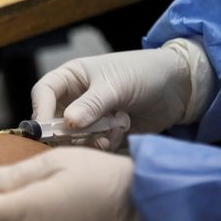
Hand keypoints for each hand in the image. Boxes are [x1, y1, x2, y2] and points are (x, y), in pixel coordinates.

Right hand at [31, 48, 192, 143]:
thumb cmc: (143, 74)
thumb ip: (91, 105)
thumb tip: (68, 123)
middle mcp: (75, 98)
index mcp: (71, 77)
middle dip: (67, 132)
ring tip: (109, 134)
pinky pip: (92, 146)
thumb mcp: (115, 86)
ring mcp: (90, 117)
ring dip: (89, 140)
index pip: (44, 92)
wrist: (179, 89)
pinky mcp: (104, 134)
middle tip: (82, 137)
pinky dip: (103, 144)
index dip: (41, 110)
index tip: (46, 130)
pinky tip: (120, 134)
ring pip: (73, 137)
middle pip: (54, 120)